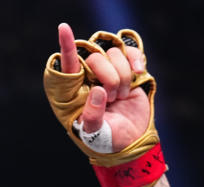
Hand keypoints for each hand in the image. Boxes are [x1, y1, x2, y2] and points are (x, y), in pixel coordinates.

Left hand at [54, 22, 148, 150]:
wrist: (130, 141)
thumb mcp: (94, 134)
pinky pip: (130, 51)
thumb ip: (92, 116)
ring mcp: (107, 70)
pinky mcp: (126, 68)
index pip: (67, 65)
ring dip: (123, 76)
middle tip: (113, 98)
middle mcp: (87, 77)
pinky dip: (136, 60)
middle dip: (109, 78)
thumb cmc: (104, 139)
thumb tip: (98, 91)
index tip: (63, 29)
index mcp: (73, 91)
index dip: (67, 47)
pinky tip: (139, 74)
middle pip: (96, 57)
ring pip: (114, 53)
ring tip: (121, 97)